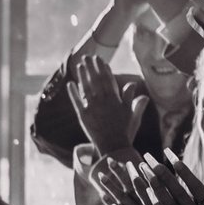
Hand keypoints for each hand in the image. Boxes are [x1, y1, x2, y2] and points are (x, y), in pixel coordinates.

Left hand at [67, 46, 144, 160]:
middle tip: (87, 56)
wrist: (114, 148)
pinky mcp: (83, 116)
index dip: (103, 69)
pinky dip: (73, 92)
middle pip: (96, 80)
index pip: (108, 80)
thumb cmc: (125, 132)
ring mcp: (92, 108)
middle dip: (91, 67)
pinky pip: (77, 102)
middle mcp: (103, 101)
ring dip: (82, 76)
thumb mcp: (132, 114)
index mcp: (114, 99)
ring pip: (86, 88)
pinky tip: (70, 84)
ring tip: (79, 65)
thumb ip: (132, 99)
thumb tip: (133, 84)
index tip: (100, 60)